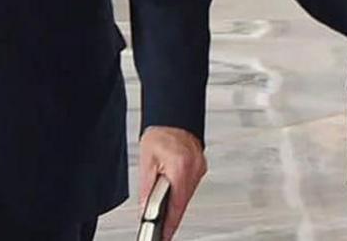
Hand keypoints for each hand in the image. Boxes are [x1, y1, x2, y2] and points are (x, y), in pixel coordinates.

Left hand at [138, 126, 205, 240]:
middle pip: (183, 203)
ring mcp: (200, 168)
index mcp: (180, 166)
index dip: (169, 224)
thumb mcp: (146, 161)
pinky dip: (181, 194)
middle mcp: (194, 168)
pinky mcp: (200, 168)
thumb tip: (146, 209)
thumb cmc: (160, 134)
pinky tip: (173, 196)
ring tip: (165, 214)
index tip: (164, 235)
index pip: (176, 204)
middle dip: (172, 217)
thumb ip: (148, 188)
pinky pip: (190, 187)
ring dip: (176, 205)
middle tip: (162, 230)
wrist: (173, 117)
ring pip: (187, 196)